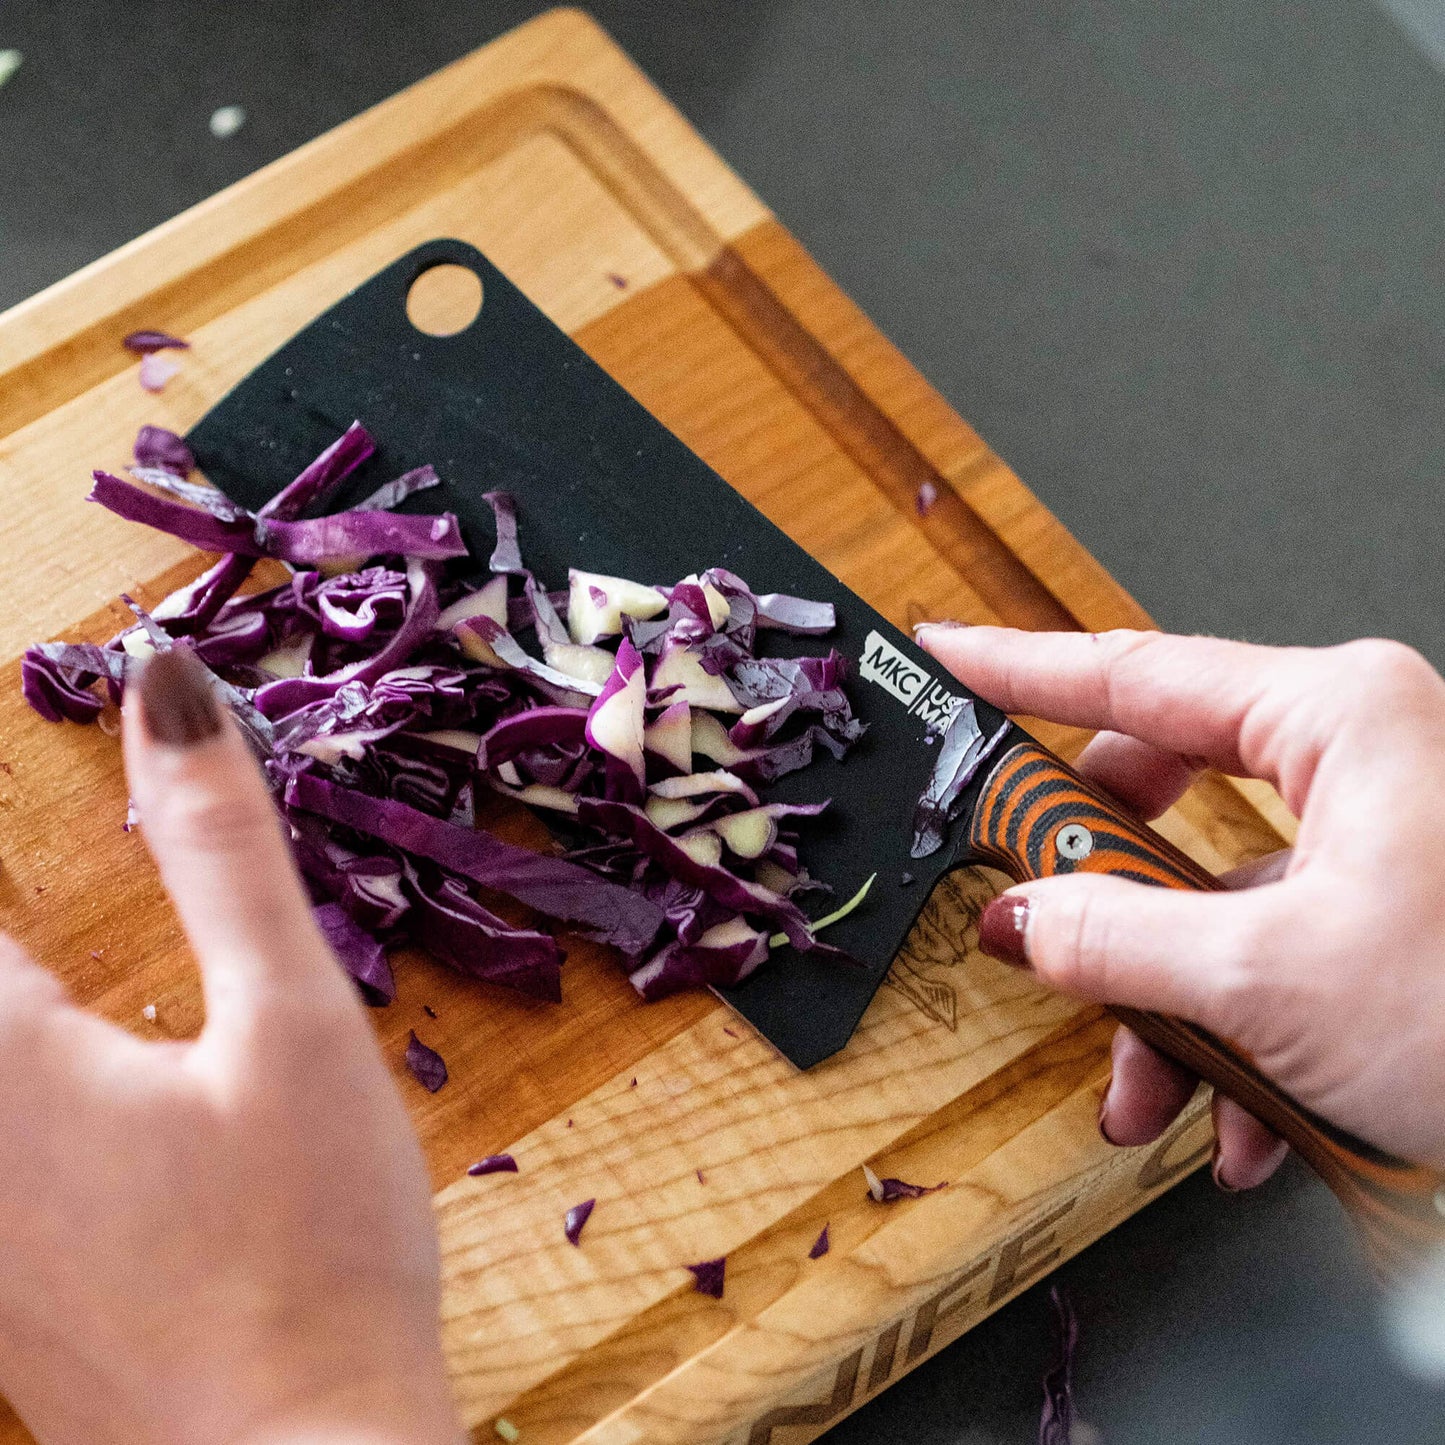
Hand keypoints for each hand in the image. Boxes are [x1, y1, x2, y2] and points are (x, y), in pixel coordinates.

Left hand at [0, 649, 460, 1444]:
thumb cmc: (315, 1235)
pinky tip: (65, 1064)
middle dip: (9, 933)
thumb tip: (169, 685)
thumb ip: (223, 849)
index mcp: (1, 1052)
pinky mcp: (0, 1290)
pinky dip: (24, 1053)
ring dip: (13, 985)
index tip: (8, 708)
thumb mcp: (291, 1021)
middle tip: (60, 921)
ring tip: (63, 969)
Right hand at [918, 626, 1444, 1190]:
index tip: (950, 657)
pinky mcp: (1394, 919)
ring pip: (1214, 904)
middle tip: (1029, 928)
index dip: (1023, 669)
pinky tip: (1244, 1122)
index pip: (1133, 673)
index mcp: (1342, 717)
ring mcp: (1383, 844)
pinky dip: (1239, 1039)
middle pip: (1164, 799)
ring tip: (1149, 1093)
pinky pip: (1274, 959)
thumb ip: (1112, 938)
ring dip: (1167, 1007)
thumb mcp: (1271, 979)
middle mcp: (1365, 761)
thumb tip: (1019, 918)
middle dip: (1099, 902)